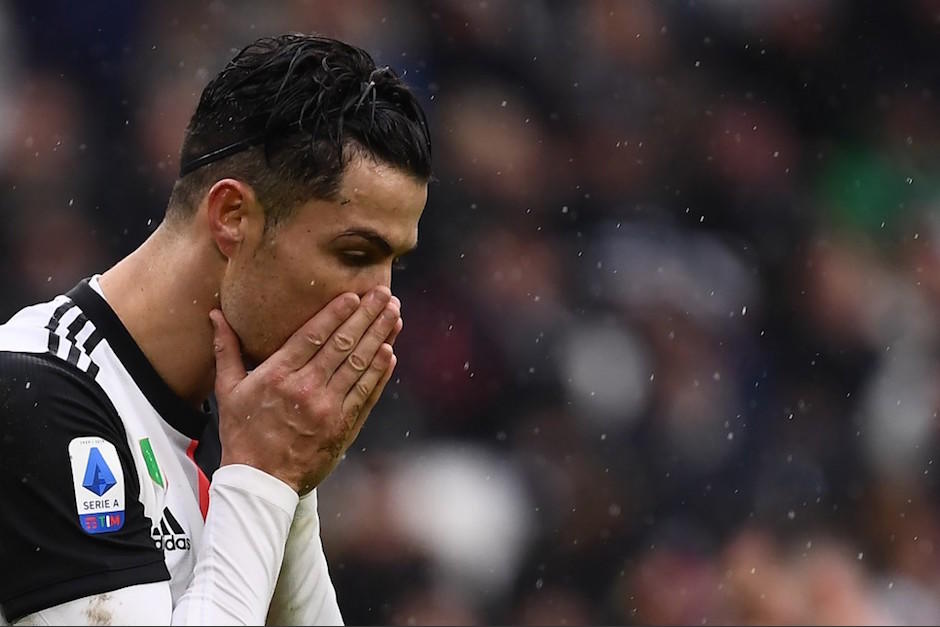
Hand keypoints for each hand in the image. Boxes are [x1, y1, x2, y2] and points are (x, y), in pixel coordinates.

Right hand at [210, 287, 399, 493]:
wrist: (261, 484)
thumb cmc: (242, 434)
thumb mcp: (227, 391)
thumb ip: (226, 350)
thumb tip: (215, 314)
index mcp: (278, 376)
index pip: (313, 336)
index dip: (336, 313)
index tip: (354, 294)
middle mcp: (306, 390)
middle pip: (343, 345)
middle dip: (367, 317)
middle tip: (384, 294)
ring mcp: (329, 409)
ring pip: (360, 365)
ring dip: (380, 337)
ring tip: (394, 314)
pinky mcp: (344, 427)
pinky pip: (366, 394)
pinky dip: (380, 372)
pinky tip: (390, 352)